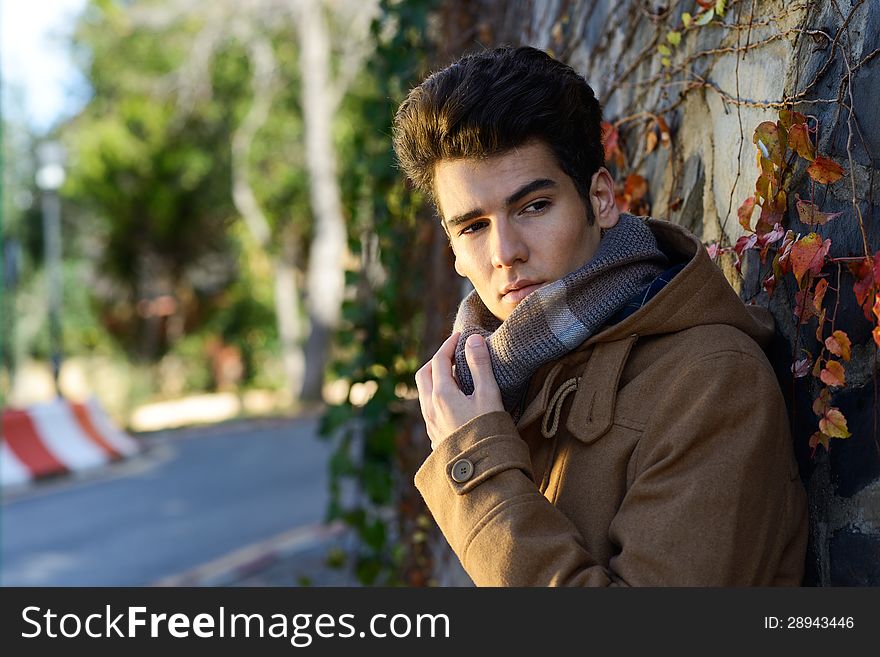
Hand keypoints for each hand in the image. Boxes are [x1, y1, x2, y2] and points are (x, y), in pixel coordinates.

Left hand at [415, 331, 503, 448]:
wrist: (482, 474)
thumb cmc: (489, 433)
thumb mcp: (489, 396)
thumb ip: (480, 366)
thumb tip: (472, 340)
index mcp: (441, 395)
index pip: (439, 360)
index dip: (449, 345)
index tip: (461, 336)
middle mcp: (430, 409)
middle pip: (424, 375)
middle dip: (437, 360)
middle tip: (454, 354)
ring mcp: (431, 425)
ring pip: (425, 394)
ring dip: (435, 379)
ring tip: (454, 376)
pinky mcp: (436, 438)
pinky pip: (429, 409)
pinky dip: (437, 396)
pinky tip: (454, 402)